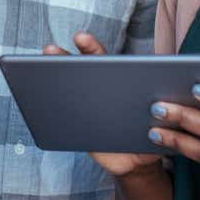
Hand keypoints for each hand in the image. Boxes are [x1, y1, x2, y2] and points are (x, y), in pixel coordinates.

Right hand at [44, 32, 166, 179]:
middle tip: (49, 51)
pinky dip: (48, 112)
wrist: (137, 162)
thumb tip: (157, 109)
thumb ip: (161, 116)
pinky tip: (39, 106)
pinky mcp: (76, 128)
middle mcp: (99, 91)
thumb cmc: (151, 134)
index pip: (103, 61)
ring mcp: (85, 108)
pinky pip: (60, 119)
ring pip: (67, 91)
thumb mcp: (159, 124)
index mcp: (118, 83)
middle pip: (79, 71)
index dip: (91, 48)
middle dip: (62, 58)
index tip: (80, 38)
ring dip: (51, 81)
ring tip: (40, 72)